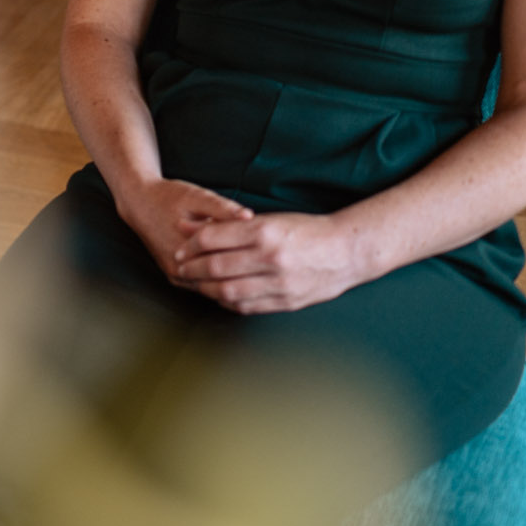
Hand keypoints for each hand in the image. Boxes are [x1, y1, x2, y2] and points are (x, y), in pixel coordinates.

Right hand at [113, 175, 252, 285]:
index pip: (228, 260)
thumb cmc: (168, 196)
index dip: (251, 256)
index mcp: (187, 248)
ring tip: (255, 270)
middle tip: (266, 261)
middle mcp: (179, 268)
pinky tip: (236, 273)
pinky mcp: (175, 277)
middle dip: (245, 272)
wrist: (138, 203)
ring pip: (213, 288)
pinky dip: (219, 281)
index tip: (268, 248)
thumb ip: (223, 208)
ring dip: (232, 280)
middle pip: (222, 279)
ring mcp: (176, 276)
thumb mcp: (197, 196)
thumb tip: (249, 216)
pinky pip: (203, 286)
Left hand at [168, 210, 373, 313]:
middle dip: (191, 268)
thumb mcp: (269, 219)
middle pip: (217, 267)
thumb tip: (190, 225)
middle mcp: (271, 258)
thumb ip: (230, 224)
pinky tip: (217, 295)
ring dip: (204, 289)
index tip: (179, 247)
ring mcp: (280, 283)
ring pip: (229, 291)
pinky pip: (247, 306)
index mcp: (265, 231)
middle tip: (178, 267)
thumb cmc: (306, 230)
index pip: (213, 238)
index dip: (190, 245)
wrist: (347, 252)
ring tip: (193, 283)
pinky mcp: (287, 302)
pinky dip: (227, 301)